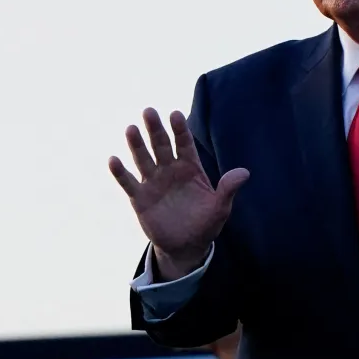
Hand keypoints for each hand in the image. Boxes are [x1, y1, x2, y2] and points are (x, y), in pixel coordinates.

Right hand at [109, 108, 248, 279]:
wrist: (186, 246)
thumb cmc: (206, 224)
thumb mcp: (220, 208)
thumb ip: (228, 189)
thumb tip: (244, 173)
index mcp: (190, 168)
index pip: (184, 144)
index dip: (180, 130)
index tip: (175, 114)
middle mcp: (170, 170)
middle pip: (161, 145)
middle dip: (155, 129)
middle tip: (149, 111)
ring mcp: (154, 183)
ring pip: (143, 159)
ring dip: (137, 145)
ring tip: (131, 129)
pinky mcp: (140, 198)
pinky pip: (129, 182)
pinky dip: (120, 172)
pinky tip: (113, 160)